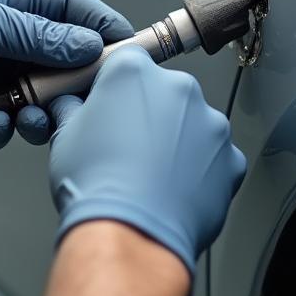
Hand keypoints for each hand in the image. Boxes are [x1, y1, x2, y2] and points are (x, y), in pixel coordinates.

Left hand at [0, 0, 133, 165]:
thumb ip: (37, 36)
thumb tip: (91, 47)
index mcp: (16, 6)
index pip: (77, 13)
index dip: (105, 32)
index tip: (130, 56)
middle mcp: (7, 44)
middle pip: (59, 75)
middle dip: (55, 100)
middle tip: (47, 114)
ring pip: (25, 113)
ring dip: (10, 126)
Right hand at [47, 45, 246, 279]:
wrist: (131, 234)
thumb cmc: (98, 187)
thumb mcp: (65, 136)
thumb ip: (73, 110)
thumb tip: (70, 107)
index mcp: (135, 72)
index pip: (127, 62)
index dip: (116, 86)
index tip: (112, 104)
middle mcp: (178, 88)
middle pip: (163, 91)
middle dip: (149, 114)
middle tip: (128, 147)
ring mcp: (210, 123)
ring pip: (192, 124)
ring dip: (177, 141)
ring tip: (151, 174)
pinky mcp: (230, 158)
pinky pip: (215, 158)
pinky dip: (200, 170)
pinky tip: (175, 188)